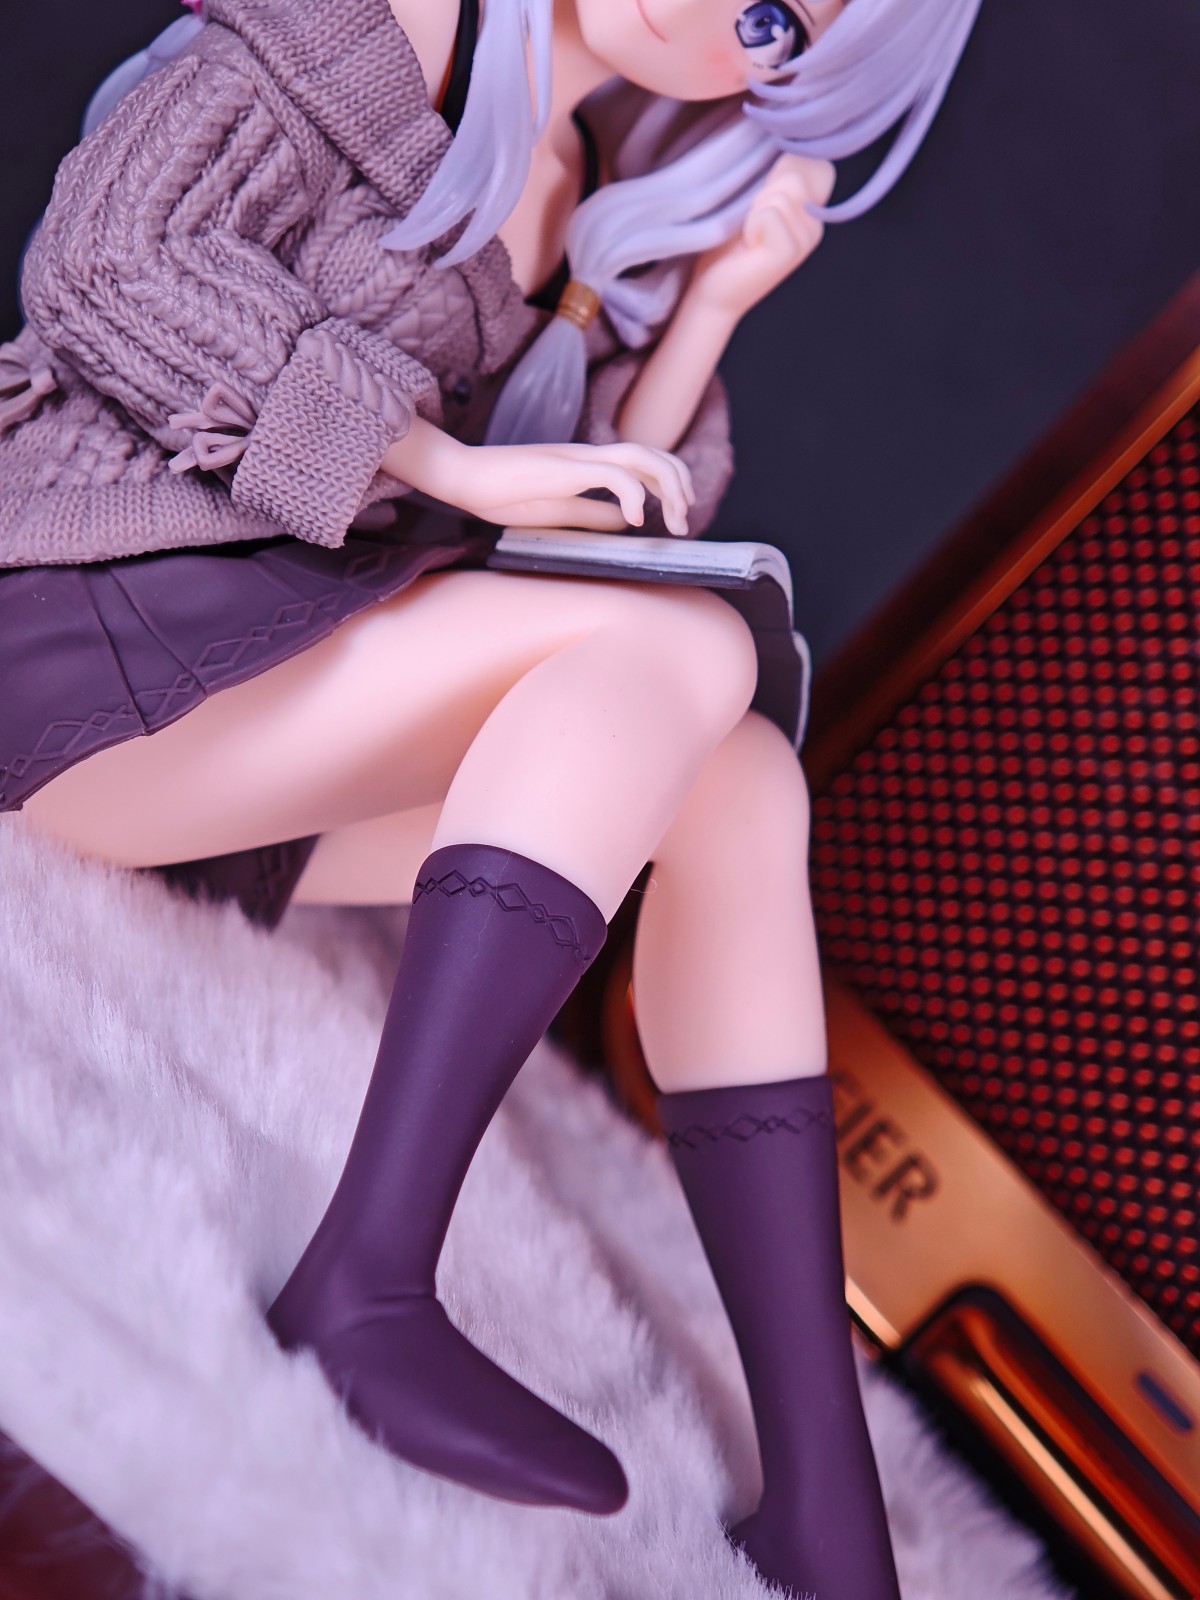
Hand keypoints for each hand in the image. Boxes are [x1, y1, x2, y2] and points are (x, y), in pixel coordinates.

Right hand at [396, 427, 696, 536]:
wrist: (463, 477)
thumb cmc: (500, 494)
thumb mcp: (556, 512)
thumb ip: (591, 515)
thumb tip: (626, 523)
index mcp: (587, 465)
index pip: (644, 462)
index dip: (671, 483)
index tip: (678, 515)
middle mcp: (589, 455)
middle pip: (654, 454)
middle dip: (680, 484)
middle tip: (685, 521)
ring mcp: (578, 458)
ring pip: (642, 456)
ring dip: (667, 487)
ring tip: (672, 519)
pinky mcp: (566, 468)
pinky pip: (613, 473)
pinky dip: (634, 494)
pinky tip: (636, 518)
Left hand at [686, 154, 834, 320]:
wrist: (713, 291)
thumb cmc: (728, 246)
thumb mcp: (753, 202)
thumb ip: (773, 177)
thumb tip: (785, 144)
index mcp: (810, 210)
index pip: (811, 164)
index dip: (780, 174)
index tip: (760, 204)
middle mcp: (815, 225)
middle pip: (793, 176)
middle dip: (762, 195)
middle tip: (751, 225)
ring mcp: (807, 240)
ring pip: (780, 195)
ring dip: (754, 212)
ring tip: (750, 237)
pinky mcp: (790, 252)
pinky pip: (770, 212)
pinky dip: (752, 225)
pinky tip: (750, 247)